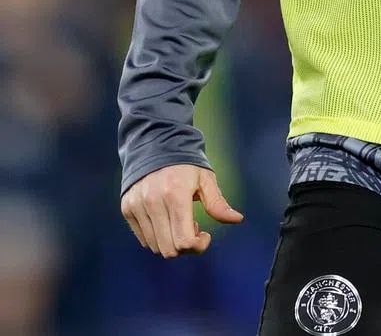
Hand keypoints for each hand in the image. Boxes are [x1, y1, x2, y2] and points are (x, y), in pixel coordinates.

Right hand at [121, 163, 242, 257]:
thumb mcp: (206, 179)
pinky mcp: (127, 209)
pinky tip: (166, 220)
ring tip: (179, 221)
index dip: (198, 246)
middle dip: (186, 247)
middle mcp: (153, 203)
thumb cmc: (187, 164)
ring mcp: (137, 207)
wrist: (155, 145)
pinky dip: (157, 237)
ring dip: (171, 242)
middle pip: (169, 249)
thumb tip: (238, 220)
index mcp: (176, 195)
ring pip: (155, 247)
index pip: (184, 241)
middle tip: (194, 228)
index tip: (205, 235)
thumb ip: (218, 204)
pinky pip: (143, 239)